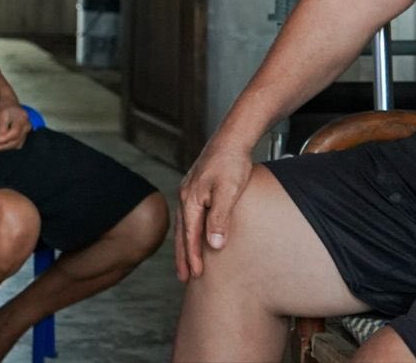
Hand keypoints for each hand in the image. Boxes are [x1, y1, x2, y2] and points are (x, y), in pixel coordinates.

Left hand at [0, 98, 30, 151]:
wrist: (9, 102)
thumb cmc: (5, 106)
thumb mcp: (1, 114)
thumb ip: (1, 128)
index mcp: (23, 119)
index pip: (14, 133)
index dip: (4, 139)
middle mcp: (27, 126)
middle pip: (16, 141)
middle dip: (2, 146)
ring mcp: (26, 131)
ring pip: (16, 144)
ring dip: (4, 147)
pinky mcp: (23, 135)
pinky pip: (16, 144)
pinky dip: (7, 146)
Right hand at [174, 137, 253, 280]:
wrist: (233, 137)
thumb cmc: (232, 163)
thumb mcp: (229, 192)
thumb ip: (220, 219)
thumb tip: (213, 246)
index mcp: (191, 199)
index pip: (190, 235)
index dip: (193, 257)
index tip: (196, 276)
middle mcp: (186, 195)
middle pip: (181, 232)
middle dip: (182, 256)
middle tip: (184, 278)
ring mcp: (190, 190)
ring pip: (184, 224)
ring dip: (185, 244)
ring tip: (187, 262)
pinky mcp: (197, 186)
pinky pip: (190, 214)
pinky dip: (189, 230)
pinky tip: (195, 234)